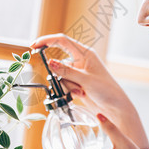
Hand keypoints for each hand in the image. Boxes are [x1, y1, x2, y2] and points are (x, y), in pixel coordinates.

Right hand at [30, 33, 148, 148]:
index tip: (33, 45)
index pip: (62, 41)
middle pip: (59, 61)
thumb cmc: (107, 90)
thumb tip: (49, 62)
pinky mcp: (76, 82)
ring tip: (82, 91)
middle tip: (68, 81)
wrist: (115, 107)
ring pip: (60, 75)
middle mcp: (81, 60)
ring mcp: (78, 72)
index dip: (47, 41)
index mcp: (85, 53)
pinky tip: (81, 94)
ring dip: (68, 85)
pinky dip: (69, 90)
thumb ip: (66, 71)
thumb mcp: (86, 80)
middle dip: (61, 74)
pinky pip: (63, 84)